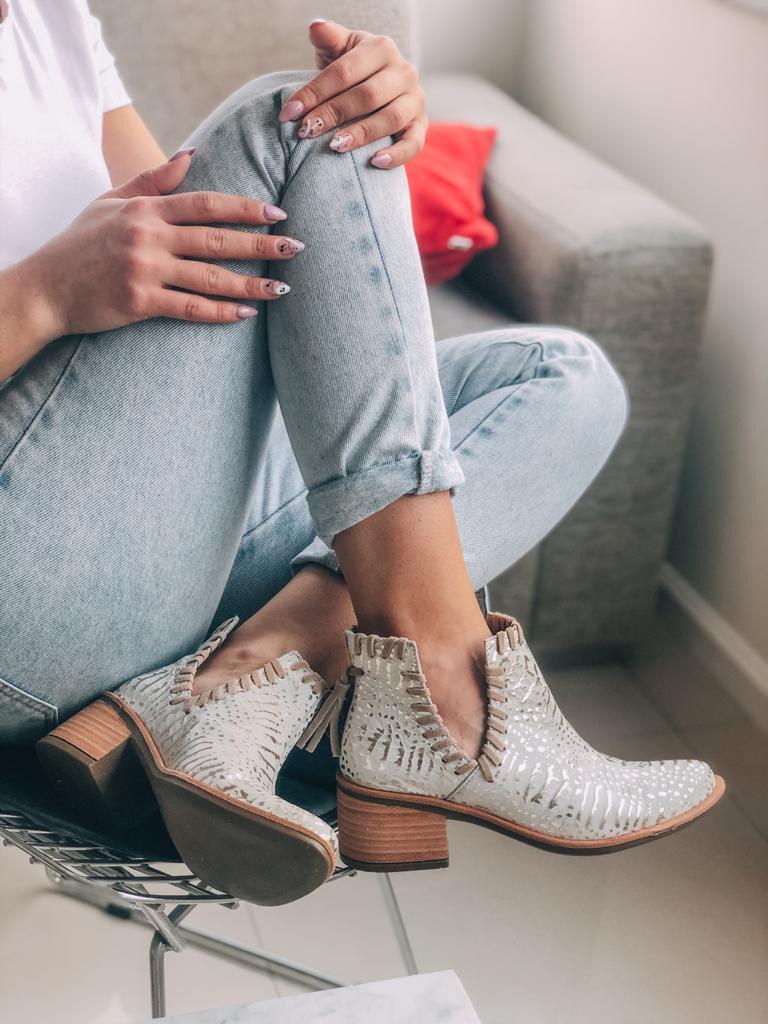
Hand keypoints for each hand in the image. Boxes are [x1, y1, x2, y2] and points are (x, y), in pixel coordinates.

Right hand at [20, 150, 303, 341]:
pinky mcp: (139, 302)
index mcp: (145, 209)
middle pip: (216, 239)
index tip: (278, 213)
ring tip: (282, 289)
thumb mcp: (110, 201)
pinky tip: (246, 314)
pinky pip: (189, 308)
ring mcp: (144, 270)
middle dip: (261, 244)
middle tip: (297, 248)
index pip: (205, 204)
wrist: (45, 288)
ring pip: (209, 277)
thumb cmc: (79, 244)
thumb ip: (152, 179)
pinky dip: (220, 311)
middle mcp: (148, 236)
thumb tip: (192, 154)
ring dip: (251, 284)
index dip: (245, 209)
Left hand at [278, 19, 426, 168]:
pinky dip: (397, 155)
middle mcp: (404, 71)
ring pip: (390, 119)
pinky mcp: (421, 125)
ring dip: (361, 134)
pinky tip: (375, 162)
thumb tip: (315, 27)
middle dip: (333, 114)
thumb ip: (329, 38)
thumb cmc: (354, 69)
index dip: (315, 92)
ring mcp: (415, 99)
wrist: (381, 84)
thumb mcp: (340, 49)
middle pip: (366, 96)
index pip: (344, 71)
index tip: (289, 112)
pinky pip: (414, 143)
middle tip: (307, 131)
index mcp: (381, 48)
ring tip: (334, 146)